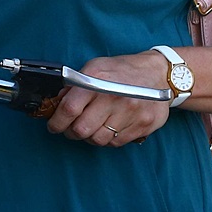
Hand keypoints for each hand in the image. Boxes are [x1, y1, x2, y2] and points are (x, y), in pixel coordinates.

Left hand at [45, 51, 172, 146]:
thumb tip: (56, 103)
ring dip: (89, 138)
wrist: (158, 74)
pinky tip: (107, 129)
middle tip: (70, 129)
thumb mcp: (94, 68)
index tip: (53, 126)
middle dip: (71, 133)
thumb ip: (75, 86)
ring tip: (90, 129)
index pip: (70, 108)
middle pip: (82, 129)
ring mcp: (130, 112)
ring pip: (98, 139)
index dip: (57, 122)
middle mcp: (114, 97)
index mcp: (97, 80)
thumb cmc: (121, 71)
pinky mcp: (143, 125)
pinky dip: (107, 140)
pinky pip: (116, 143)